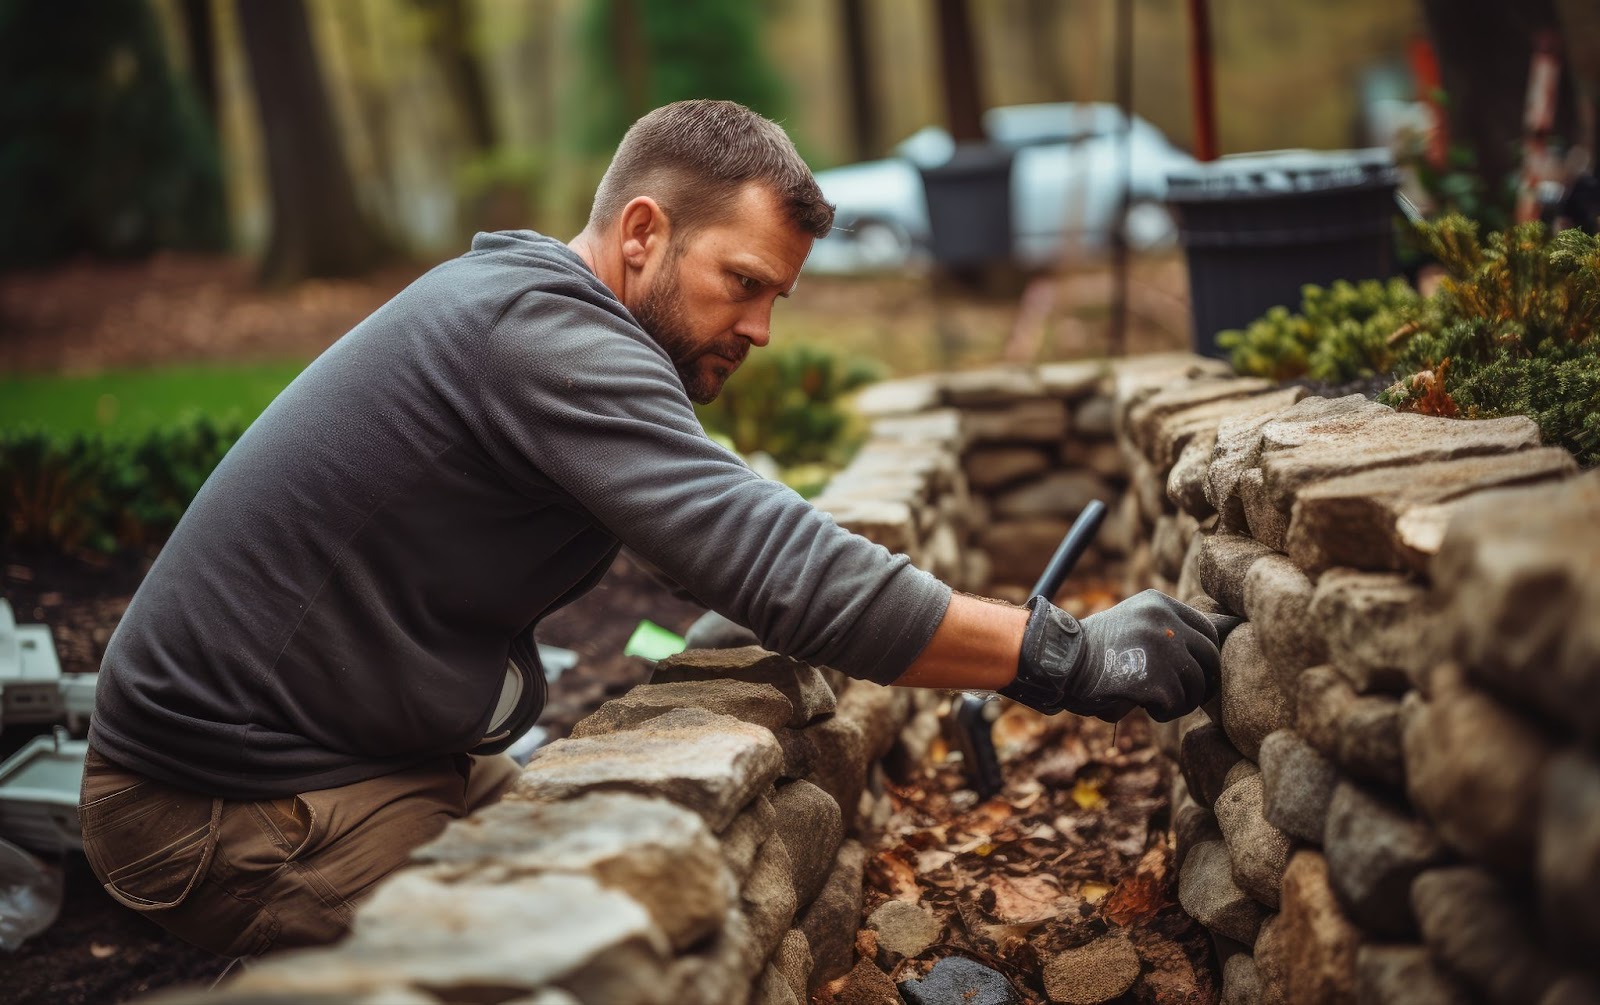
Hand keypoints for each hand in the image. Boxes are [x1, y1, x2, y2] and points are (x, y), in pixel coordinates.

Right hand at [999, 590, 1231, 721]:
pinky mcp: (1156, 679)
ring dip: (1181, 701)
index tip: (1199, 674)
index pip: (1208, 631)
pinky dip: (1164, 712)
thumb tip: (1217, 643)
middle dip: (1202, 683)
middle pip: (1210, 658)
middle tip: (1185, 696)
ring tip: (1157, 702)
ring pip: (1196, 685)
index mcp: (1160, 604)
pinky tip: (1144, 706)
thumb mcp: (1133, 625)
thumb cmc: (1095, 650)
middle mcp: (1165, 621)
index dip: (1208, 657)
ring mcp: (1162, 649)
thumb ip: (1167, 630)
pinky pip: (1177, 704)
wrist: (1061, 662)